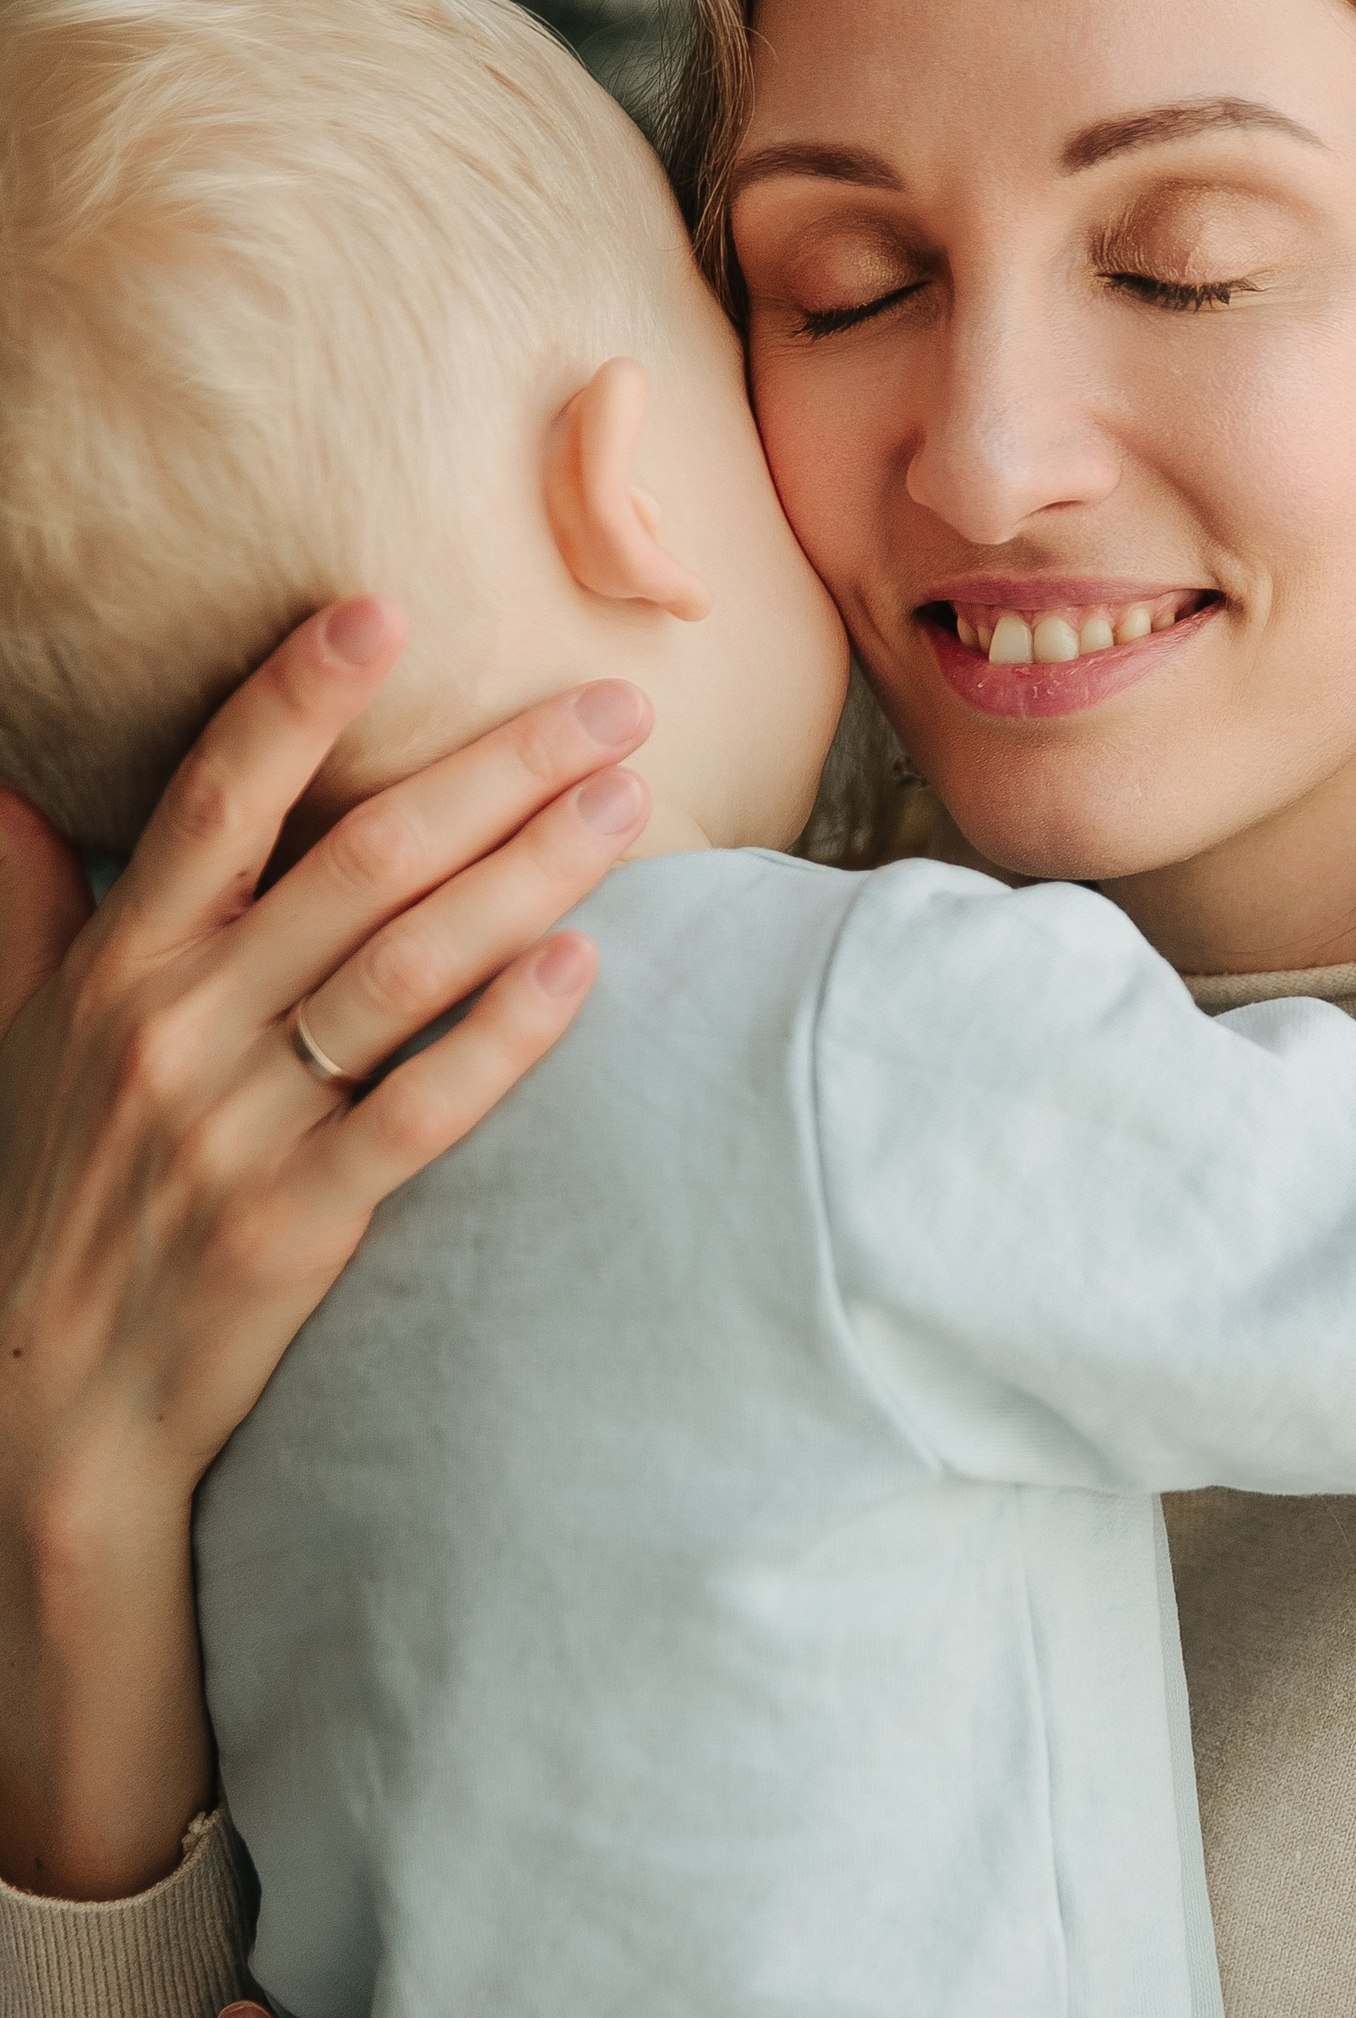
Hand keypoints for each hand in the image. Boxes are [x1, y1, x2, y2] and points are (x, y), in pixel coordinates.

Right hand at [0, 597, 651, 1895]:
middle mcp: (176, 1027)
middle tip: (614, 705)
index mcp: (116, 967)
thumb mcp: (12, 1042)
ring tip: (630, 807)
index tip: (385, 611)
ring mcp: (240, 1126)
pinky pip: (420, 1110)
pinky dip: (503, 1039)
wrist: (47, 1407)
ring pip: (406, 969)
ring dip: (529, 876)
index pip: (213, 796)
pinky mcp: (301, 1222)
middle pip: (357, 863)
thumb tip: (8, 787)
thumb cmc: (46, 1206)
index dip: (298, 698)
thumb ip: (25, 908)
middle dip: (494, 770)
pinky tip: (583, 970)